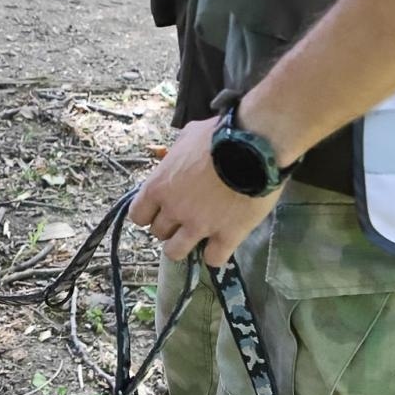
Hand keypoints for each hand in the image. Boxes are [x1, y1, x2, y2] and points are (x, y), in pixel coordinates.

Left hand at [130, 117, 283, 266]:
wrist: (255, 146)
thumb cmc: (221, 135)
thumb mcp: (189, 136)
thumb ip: (177, 151)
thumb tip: (175, 154)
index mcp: (159, 185)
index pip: (138, 214)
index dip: (150, 213)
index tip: (162, 209)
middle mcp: (174, 209)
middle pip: (158, 233)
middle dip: (170, 227)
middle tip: (186, 218)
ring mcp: (199, 225)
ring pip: (175, 252)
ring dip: (184, 245)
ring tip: (199, 237)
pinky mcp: (227, 236)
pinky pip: (213, 259)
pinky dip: (216, 254)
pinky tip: (222, 243)